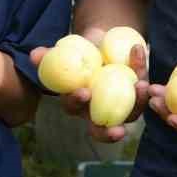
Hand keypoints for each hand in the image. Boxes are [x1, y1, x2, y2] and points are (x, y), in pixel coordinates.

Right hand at [30, 29, 148, 144]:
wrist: (101, 43)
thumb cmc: (77, 52)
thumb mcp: (63, 52)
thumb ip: (49, 56)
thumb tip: (35, 55)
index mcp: (77, 102)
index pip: (73, 108)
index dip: (77, 102)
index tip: (84, 92)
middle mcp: (98, 110)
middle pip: (103, 129)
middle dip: (109, 134)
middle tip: (118, 131)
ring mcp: (121, 105)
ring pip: (131, 113)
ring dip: (138, 102)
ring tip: (141, 85)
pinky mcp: (137, 94)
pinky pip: (141, 88)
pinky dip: (142, 71)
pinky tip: (138, 53)